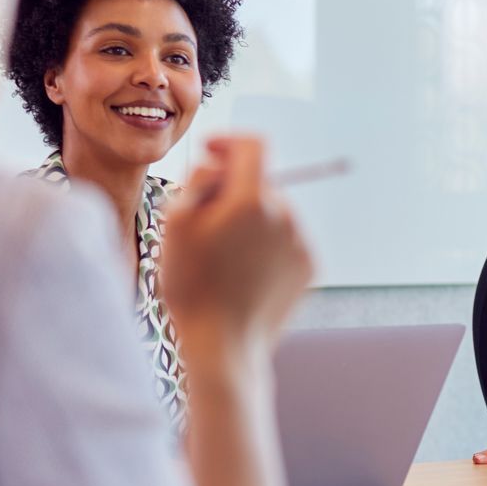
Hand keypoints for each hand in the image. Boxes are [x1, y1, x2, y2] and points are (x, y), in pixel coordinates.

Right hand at [161, 135, 312, 352]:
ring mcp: (302, 242)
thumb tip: (218, 163)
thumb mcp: (176, 222)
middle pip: (260, 183)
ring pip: (273, 213)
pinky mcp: (310, 267)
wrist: (224, 344)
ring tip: (221, 256)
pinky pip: (285, 241)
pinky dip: (265, 245)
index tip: (210, 151)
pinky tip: (242, 271)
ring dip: (249, 220)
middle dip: (232, 191)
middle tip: (201, 221)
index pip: (254, 145)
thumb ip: (199, 179)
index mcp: (254, 200)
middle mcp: (287, 216)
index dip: (229, 141)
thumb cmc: (192, 284)